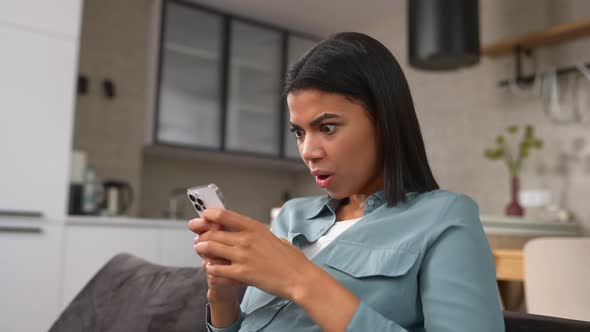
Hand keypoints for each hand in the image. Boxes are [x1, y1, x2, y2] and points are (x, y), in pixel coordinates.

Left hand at [194, 208, 317, 300]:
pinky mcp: (241, 273)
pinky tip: (209, 268)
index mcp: (255, 228)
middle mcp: (245, 239)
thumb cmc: (292, 260)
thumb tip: (259, 237)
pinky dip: (210, 268)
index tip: (204, 216)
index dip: (210, 215)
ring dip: (202, 249)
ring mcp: (242, 256)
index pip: (225, 215)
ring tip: (200, 250)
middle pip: (213, 233)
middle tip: (198, 238)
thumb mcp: (277, 239)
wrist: (299, 278)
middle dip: (202, 235)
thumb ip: (263, 236)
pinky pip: (216, 269)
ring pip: (210, 249)